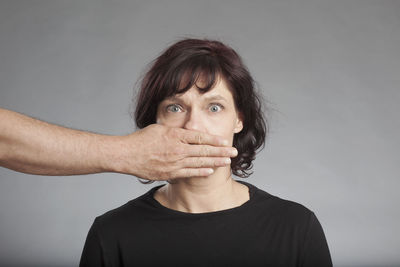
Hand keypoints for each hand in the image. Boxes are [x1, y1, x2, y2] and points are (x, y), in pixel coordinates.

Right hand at [111, 124, 237, 180]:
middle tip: (234, 152)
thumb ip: (175, 131)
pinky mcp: (169, 173)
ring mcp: (174, 162)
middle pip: (203, 150)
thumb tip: (188, 130)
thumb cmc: (141, 139)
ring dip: (215, 162)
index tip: (225, 141)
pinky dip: (200, 172)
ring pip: (199, 162)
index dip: (214, 140)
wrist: (126, 155)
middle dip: (221, 151)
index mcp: (175, 135)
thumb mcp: (159, 128)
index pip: (199, 137)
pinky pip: (188, 173)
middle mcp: (177, 149)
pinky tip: (211, 171)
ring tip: (227, 162)